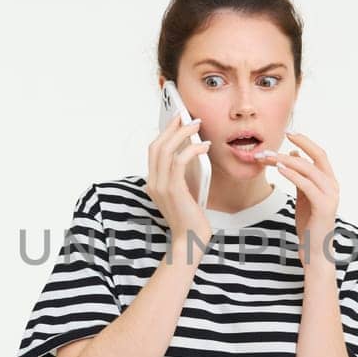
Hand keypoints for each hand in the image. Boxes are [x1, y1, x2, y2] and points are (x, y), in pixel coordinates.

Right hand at [147, 115, 213, 258]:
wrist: (190, 240)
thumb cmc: (191, 217)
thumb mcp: (184, 191)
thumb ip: (182, 174)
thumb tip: (191, 150)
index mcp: (153, 182)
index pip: (154, 150)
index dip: (164, 132)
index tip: (176, 119)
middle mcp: (153, 183)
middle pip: (157, 145)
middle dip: (172, 127)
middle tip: (187, 116)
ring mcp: (161, 186)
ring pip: (166, 150)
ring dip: (183, 134)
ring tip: (197, 126)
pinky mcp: (173, 190)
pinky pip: (179, 161)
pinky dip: (192, 149)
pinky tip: (204, 146)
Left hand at [261, 133, 340, 266]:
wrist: (315, 251)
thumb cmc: (309, 225)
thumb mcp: (304, 196)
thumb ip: (301, 177)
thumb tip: (295, 156)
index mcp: (329, 182)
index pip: (319, 155)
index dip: (306, 142)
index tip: (289, 133)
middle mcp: (333, 186)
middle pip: (318, 156)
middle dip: (300, 144)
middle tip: (282, 136)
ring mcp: (331, 196)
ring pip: (309, 169)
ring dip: (288, 160)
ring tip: (270, 156)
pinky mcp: (324, 206)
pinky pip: (307, 185)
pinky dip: (293, 175)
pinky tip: (280, 169)